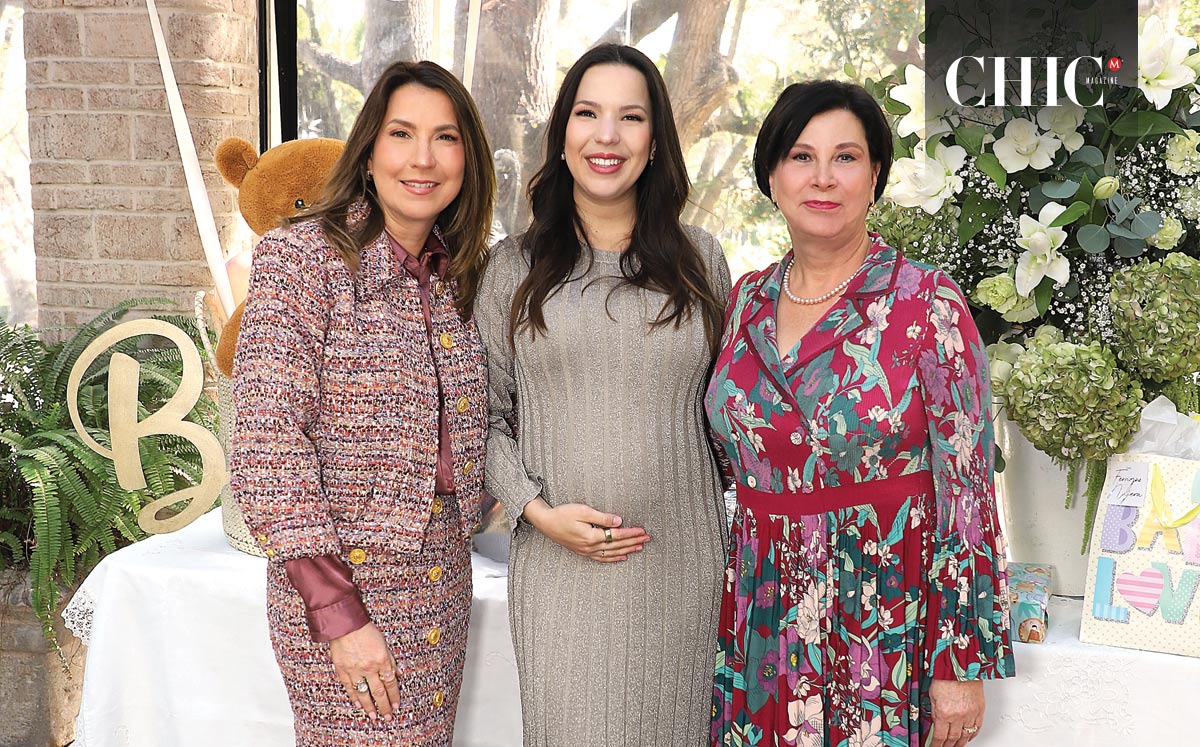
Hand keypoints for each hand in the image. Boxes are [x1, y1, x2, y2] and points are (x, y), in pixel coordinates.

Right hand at [329, 622, 399, 719]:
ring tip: (374, 716)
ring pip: (364, 693)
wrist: (345, 624)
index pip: (391, 682)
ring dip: (370, 706)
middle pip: (379, 691)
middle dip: (385, 706)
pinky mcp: (342, 670)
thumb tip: (398, 674)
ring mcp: (355, 670)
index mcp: (382, 659)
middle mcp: (369, 667)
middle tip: (388, 716)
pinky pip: (349, 687)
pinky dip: (354, 697)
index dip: (394, 695)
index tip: (396, 705)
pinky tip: (359, 705)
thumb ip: (390, 660)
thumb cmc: (365, 630)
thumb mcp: (383, 643)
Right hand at [522, 499, 648, 561]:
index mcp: (592, 536)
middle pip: (617, 545)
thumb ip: (602, 517)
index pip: (617, 535)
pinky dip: (613, 558)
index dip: (631, 533)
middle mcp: (590, 546)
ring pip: (611, 553)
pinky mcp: (583, 551)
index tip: (642, 531)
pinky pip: (602, 558)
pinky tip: (622, 557)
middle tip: (646, 539)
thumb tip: (619, 521)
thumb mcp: (583, 511)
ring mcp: (586, 551)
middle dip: (633, 541)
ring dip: (626, 550)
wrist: (546, 522)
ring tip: (639, 548)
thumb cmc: (563, 514)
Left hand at [928, 679, 983, 746]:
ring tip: (956, 746)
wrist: (962, 665)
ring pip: (966, 735)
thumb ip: (935, 711)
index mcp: (944, 713)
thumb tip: (936, 722)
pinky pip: (977, 727)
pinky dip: (972, 734)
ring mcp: (970, 714)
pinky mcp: (979, 710)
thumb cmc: (946, 676)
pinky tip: (968, 737)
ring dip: (960, 742)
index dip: (937, 745)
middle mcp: (958, 716)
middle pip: (953, 738)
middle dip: (948, 745)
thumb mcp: (933, 695)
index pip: (940, 736)